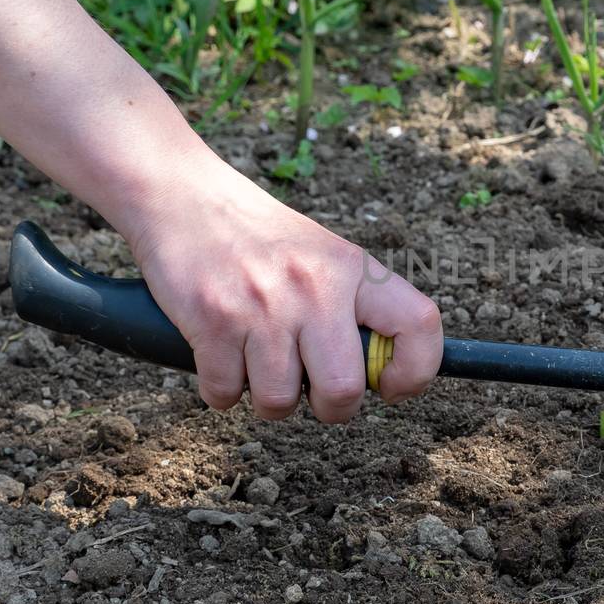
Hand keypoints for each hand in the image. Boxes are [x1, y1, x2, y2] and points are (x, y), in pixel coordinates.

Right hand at [122, 162, 441, 421]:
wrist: (183, 196)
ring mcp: (263, 305)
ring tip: (258, 362)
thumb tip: (382, 376)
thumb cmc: (258, 238)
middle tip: (311, 387)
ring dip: (268, 398)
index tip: (390, 386)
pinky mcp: (213, 321)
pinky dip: (220, 389)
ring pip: (280, 402)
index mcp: (353, 269)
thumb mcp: (324, 256)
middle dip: (329, 407)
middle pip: (345, 390)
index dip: (415, 372)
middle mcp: (315, 287)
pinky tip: (220, 354)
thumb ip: (355, 308)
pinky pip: (224, 394)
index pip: (420, 325)